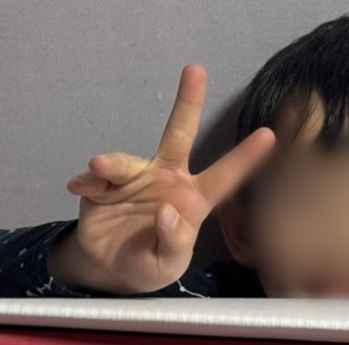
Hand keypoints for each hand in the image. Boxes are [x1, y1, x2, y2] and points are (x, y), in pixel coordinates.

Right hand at [50, 64, 274, 293]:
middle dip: (188, 102)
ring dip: (112, 163)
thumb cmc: (148, 264)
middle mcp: (166, 181)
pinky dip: (86, 182)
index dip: (244, 158)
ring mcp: (135, 179)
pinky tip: (79, 190)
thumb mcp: (166, 265)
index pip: (224, 178)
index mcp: (192, 202)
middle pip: (179, 135)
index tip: (269, 135)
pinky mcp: (103, 184)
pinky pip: (94, 177)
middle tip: (196, 70)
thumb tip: (169, 210)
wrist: (109, 269)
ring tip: (99, 168)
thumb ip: (173, 243)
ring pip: (125, 160)